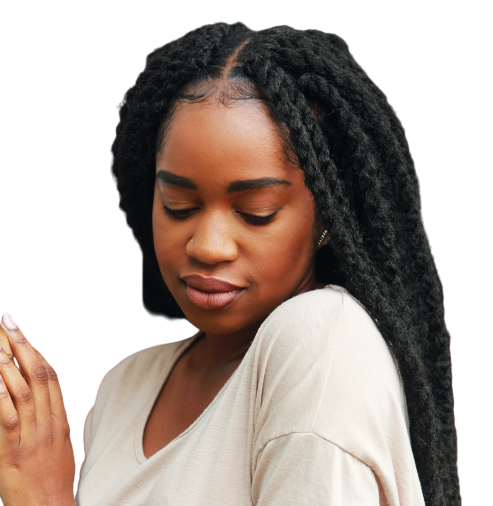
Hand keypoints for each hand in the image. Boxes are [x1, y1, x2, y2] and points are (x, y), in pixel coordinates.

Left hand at [0, 312, 75, 505]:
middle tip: (7, 324)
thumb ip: (50, 419)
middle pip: (37, 376)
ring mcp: (33, 436)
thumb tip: (40, 398)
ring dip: (8, 364)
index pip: (50, 376)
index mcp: (59, 419)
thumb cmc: (53, 481)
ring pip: (22, 391)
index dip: (36, 351)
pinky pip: (8, 420)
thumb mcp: (60, 445)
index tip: (22, 332)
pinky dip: (1, 397)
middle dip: (21, 346)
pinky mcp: (13, 453)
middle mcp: (49, 422)